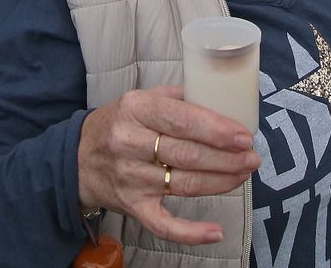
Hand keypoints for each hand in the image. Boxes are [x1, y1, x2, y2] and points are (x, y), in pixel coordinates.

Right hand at [77, 86, 259, 245]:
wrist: (78, 158)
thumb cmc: (120, 123)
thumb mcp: (142, 98)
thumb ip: (179, 96)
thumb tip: (223, 98)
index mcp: (136, 108)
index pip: (182, 120)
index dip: (216, 130)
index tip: (244, 136)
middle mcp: (129, 143)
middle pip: (187, 154)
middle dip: (227, 158)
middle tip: (252, 158)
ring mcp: (130, 178)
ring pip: (184, 184)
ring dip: (220, 182)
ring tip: (243, 174)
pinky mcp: (132, 206)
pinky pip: (163, 225)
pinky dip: (191, 232)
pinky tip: (215, 232)